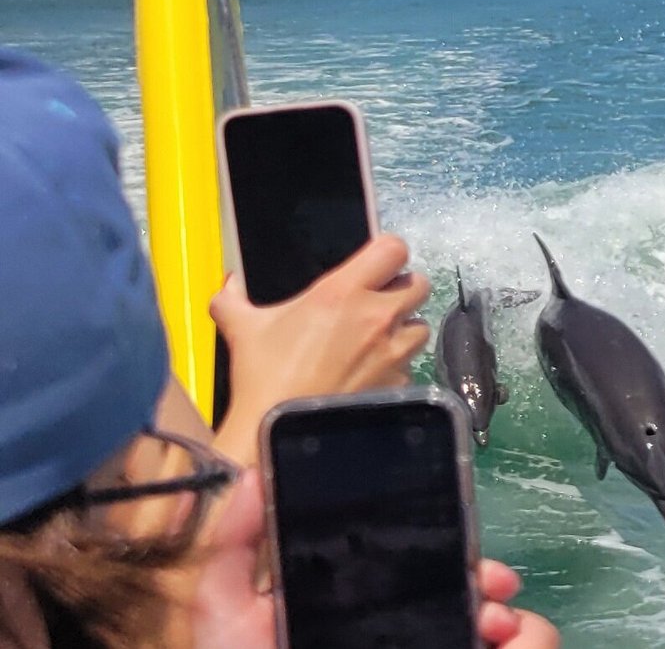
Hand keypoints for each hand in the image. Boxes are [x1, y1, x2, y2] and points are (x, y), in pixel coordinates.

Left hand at [190, 474, 559, 648]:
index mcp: (368, 607)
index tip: (461, 542)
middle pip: (479, 588)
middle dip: (492, 578)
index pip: (425, 561)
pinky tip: (504, 646)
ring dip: (518, 620)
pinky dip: (529, 644)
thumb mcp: (227, 618)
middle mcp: (417, 629)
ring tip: (493, 628)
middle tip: (489, 586)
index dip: (452, 542)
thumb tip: (256, 474)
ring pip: (518, 626)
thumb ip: (235, 551)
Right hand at [210, 234, 430, 463]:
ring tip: (378, 340)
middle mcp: (377, 316)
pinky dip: (398, 367)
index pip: (394, 249)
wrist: (280, 432)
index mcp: (343, 292)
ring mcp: (393, 352)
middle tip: (380, 302)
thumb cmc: (264, 377)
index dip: (388, 253)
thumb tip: (229, 283)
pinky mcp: (400, 383)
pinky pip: (411, 366)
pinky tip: (373, 374)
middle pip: (419, 284)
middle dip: (403, 289)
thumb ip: (233, 298)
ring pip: (420, 326)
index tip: (376, 264)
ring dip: (405, 329)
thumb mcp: (243, 328)